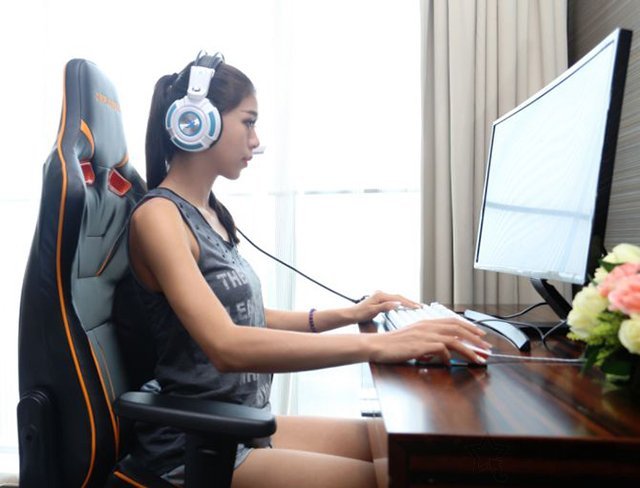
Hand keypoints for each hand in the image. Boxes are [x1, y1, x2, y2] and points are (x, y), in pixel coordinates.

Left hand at [349, 290, 420, 323]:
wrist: (351, 314)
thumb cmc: (360, 313)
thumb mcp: (373, 311)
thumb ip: (385, 307)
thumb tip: (397, 303)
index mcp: (380, 295)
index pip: (398, 299)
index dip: (409, 303)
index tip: (417, 307)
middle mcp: (381, 294)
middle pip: (399, 297)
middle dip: (410, 302)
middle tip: (420, 306)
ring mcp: (380, 296)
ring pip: (397, 298)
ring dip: (406, 302)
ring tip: (416, 306)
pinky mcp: (380, 300)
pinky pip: (393, 300)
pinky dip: (400, 303)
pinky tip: (404, 306)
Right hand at [368, 317, 491, 364]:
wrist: (378, 345)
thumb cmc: (393, 344)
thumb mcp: (412, 338)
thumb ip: (427, 340)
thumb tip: (441, 350)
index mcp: (426, 323)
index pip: (453, 322)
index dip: (469, 327)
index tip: (480, 334)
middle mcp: (428, 326)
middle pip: (458, 329)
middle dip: (475, 338)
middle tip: (487, 347)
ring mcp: (425, 335)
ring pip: (455, 340)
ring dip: (470, 349)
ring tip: (479, 358)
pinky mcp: (422, 345)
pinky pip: (442, 350)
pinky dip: (449, 357)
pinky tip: (449, 364)